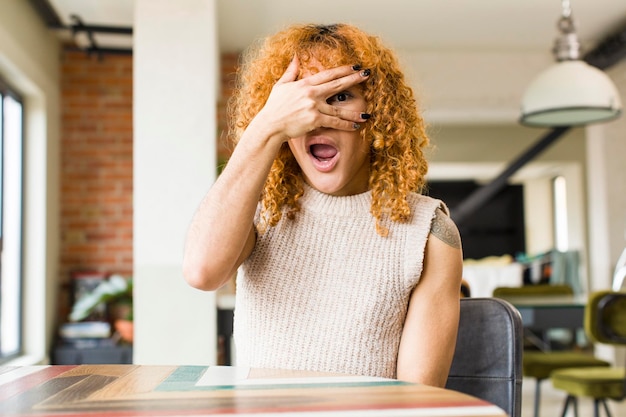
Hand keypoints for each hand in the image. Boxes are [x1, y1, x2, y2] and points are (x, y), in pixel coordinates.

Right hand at [255, 56, 369, 141]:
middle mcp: (311, 93)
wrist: (270, 125)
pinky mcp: (315, 120)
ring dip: (354, 111)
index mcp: (305, 84)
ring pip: (339, 109)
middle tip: (367, 75)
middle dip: (353, 79)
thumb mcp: (281, 86)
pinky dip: (346, 125)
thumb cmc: (274, 107)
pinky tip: (356, 126)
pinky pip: (334, 122)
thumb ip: (291, 71)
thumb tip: (295, 56)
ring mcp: (314, 107)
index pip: (328, 74)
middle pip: (337, 85)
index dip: (343, 70)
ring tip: (367, 113)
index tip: (355, 67)